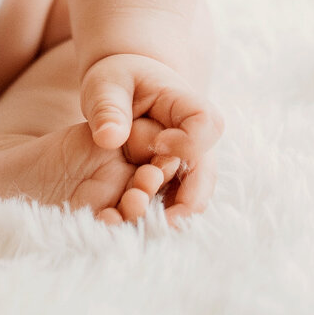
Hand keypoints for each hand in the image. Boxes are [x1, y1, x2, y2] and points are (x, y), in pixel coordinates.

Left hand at [80, 53, 223, 219]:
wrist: (125, 88)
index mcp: (186, 104)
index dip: (187, 142)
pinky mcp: (174, 179)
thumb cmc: (118, 81)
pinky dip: (161, 217)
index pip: (205, 124)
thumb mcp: (107, 84)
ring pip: (194, 193)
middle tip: (169, 221)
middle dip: (190, 197)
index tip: (157, 148)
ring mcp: (188, 162)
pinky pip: (174, 200)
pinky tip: (140, 232)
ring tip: (153, 234)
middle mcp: (196, 138)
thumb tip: (109, 138)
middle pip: (206, 170)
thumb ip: (108, 107)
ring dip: (176, 215)